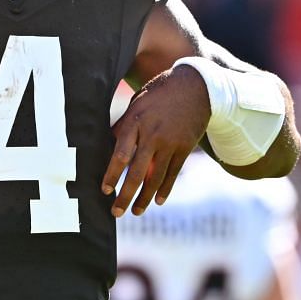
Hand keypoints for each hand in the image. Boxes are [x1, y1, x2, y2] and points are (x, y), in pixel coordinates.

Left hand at [103, 65, 208, 216]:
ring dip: (144, 198)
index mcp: (136, 122)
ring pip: (155, 178)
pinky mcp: (184, 148)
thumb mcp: (137, 103)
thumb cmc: (159, 94)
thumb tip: (108, 145)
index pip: (120, 155)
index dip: (111, 175)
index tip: (104, 190)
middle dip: (125, 196)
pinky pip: (172, 173)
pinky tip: (157, 201)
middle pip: (136, 173)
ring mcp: (170, 143)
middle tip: (115, 213)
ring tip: (136, 212)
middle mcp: (153, 135)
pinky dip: (165, 189)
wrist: (196, 86)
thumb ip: (123, 125)